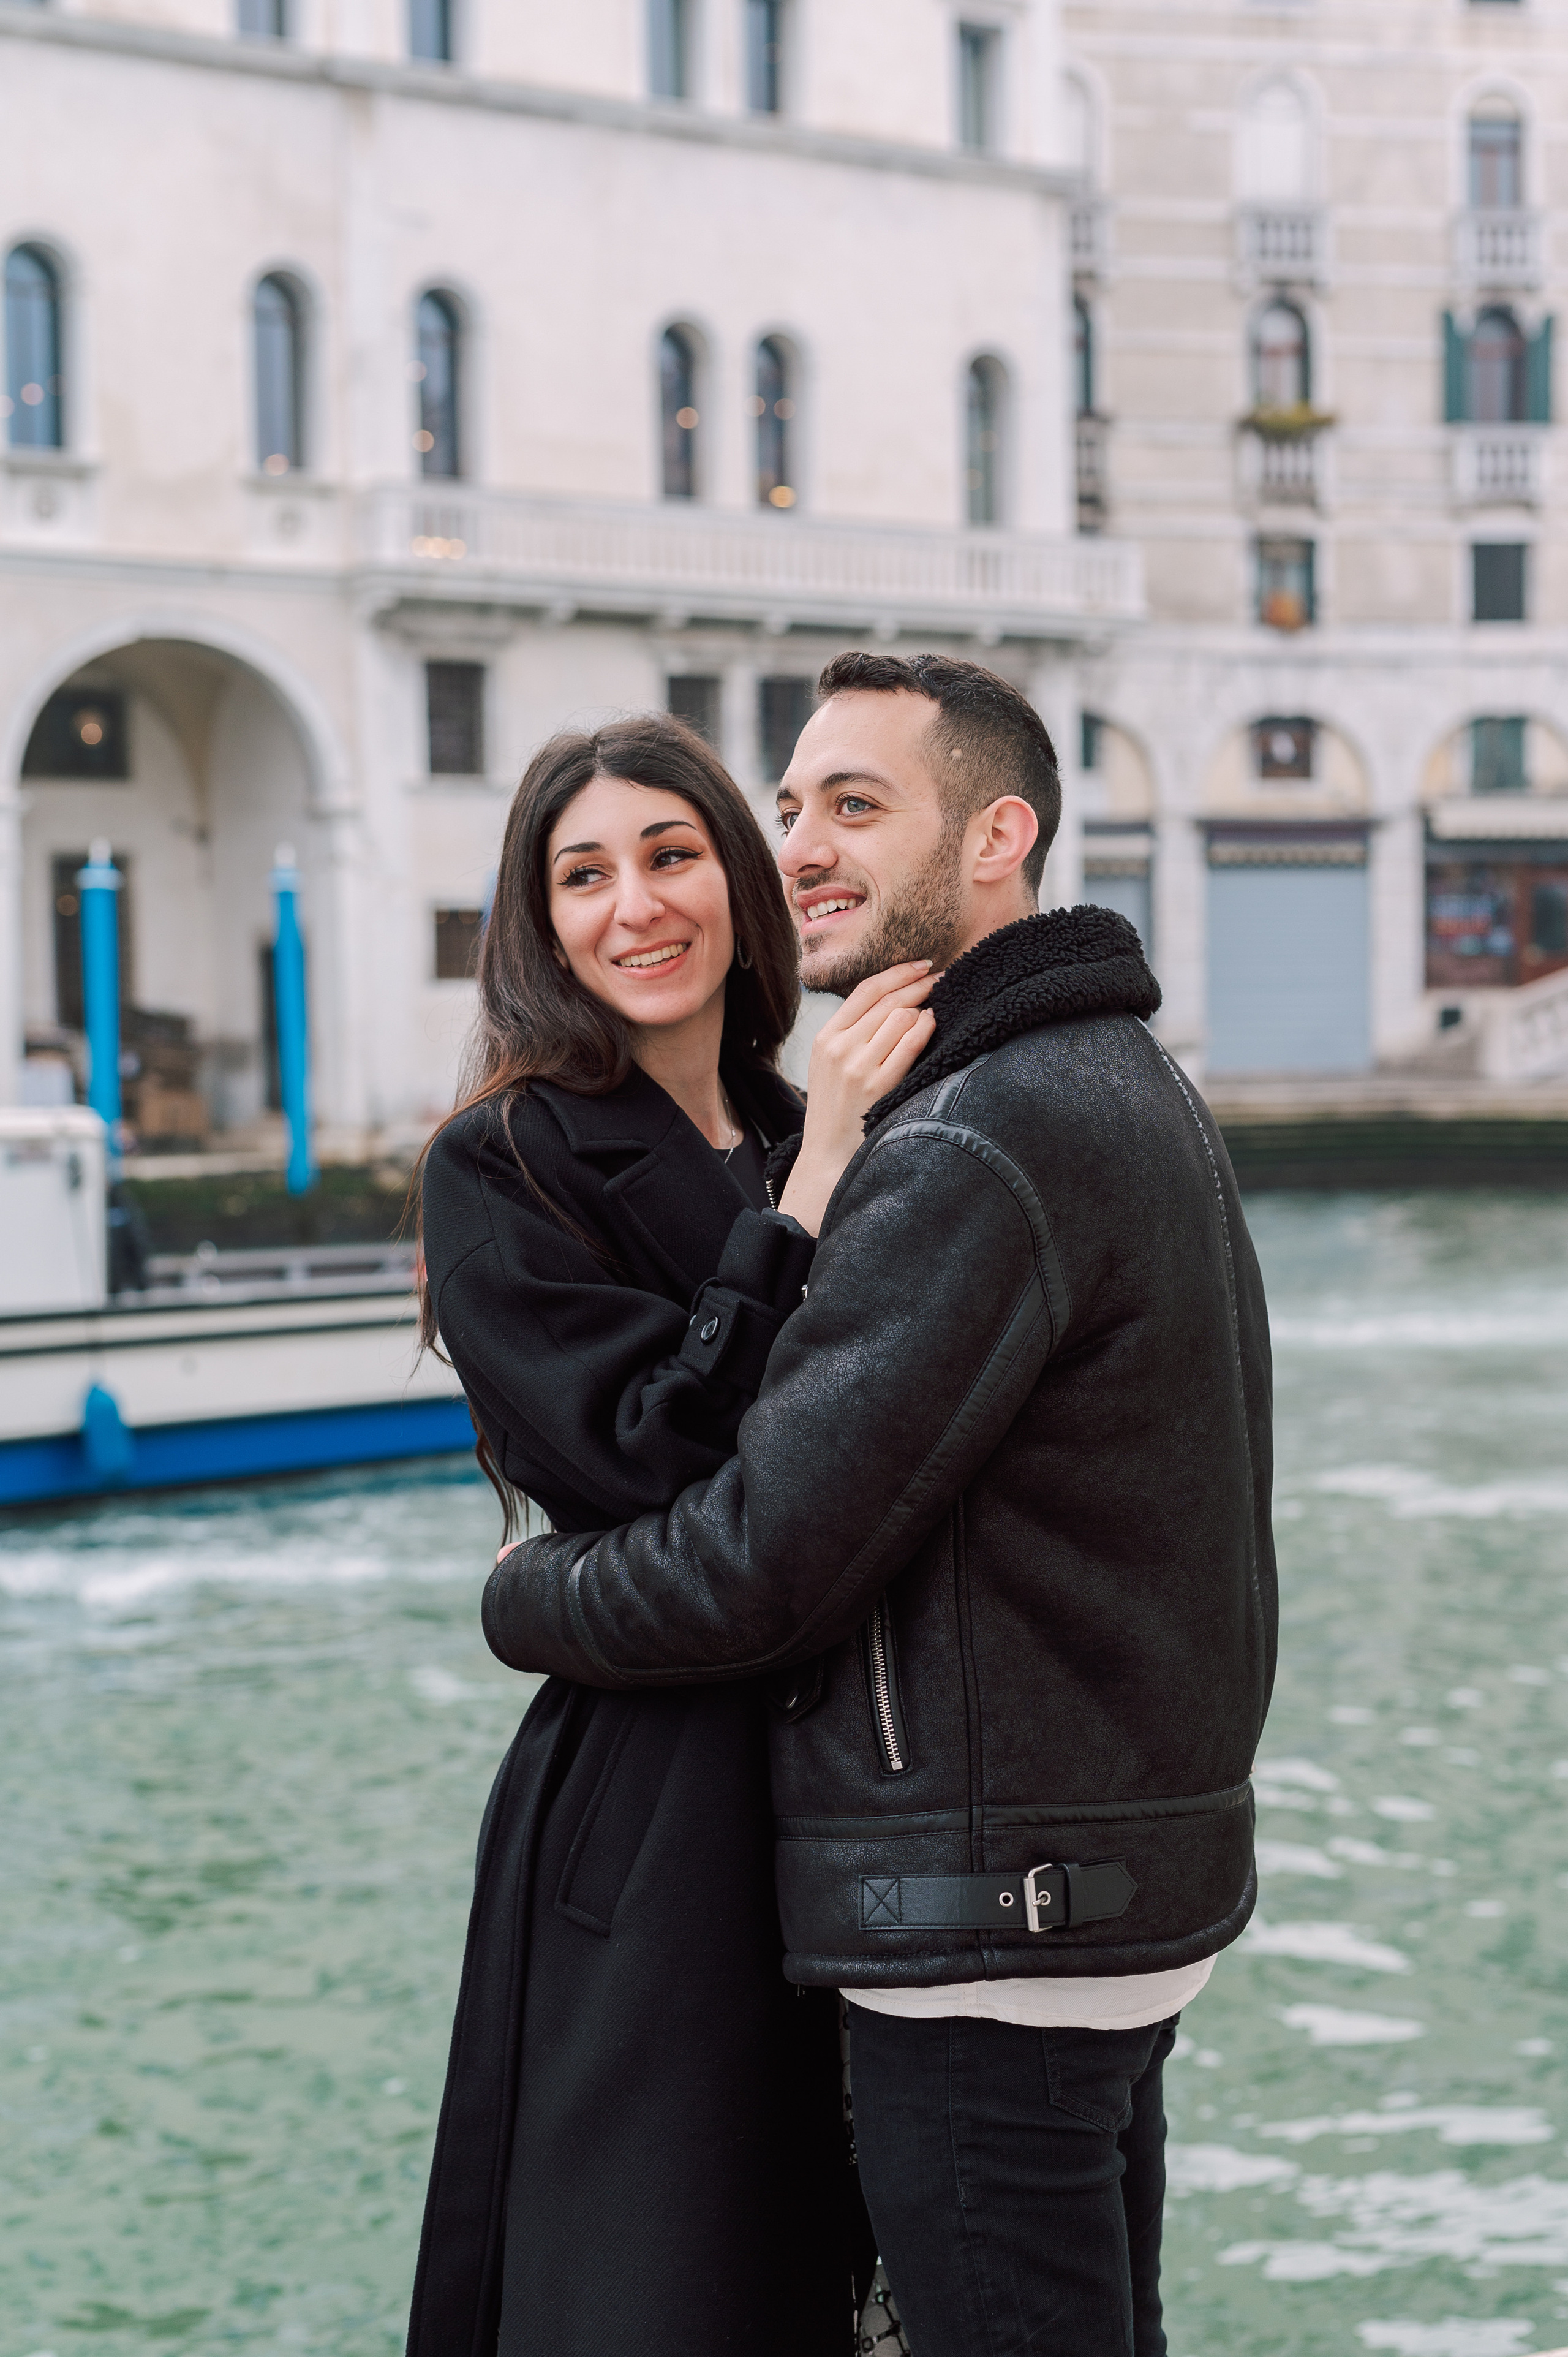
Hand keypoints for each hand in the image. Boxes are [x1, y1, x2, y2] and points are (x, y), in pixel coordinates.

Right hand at [779, 962, 935, 1234]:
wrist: (828, 1158)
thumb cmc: (836, 1111)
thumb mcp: (830, 1065)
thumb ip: (852, 1032)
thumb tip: (894, 1001)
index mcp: (826, 1038)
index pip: (865, 990)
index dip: (897, 973)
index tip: (920, 965)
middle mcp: (839, 1047)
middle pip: (887, 999)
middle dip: (919, 983)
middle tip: (943, 976)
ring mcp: (859, 1066)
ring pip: (901, 1017)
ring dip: (924, 1009)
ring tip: (936, 1010)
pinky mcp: (879, 1085)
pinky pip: (911, 1042)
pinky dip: (926, 1028)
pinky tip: (934, 1024)